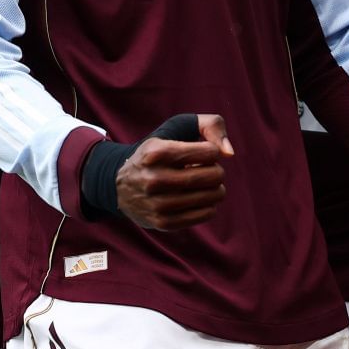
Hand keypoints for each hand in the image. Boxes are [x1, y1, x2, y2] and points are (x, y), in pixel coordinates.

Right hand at [115, 115, 233, 230]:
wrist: (119, 184)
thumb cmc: (158, 151)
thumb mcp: (177, 127)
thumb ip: (210, 125)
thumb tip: (229, 153)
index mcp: (157, 152)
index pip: (210, 152)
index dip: (212, 151)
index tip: (201, 153)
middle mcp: (154, 179)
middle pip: (213, 175)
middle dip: (217, 171)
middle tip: (207, 170)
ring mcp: (158, 204)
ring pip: (212, 196)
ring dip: (215, 188)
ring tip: (202, 184)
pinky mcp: (163, 222)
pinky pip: (206, 213)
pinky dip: (209, 204)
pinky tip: (198, 198)